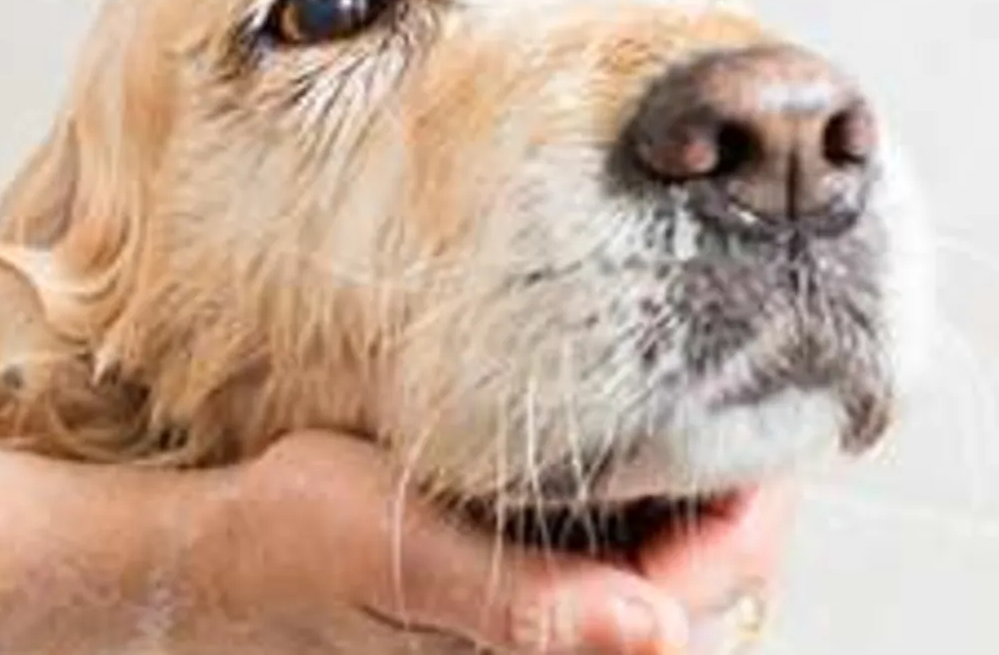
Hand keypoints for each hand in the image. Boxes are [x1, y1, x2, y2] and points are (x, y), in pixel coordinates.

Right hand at [172, 432, 776, 654]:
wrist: (227, 550)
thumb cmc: (298, 546)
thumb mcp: (402, 550)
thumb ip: (526, 601)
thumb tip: (655, 632)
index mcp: (548, 646)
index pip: (717, 576)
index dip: (757, 489)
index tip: (771, 395)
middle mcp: (565, 640)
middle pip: (715, 568)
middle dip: (733, 477)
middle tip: (744, 370)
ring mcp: (553, 614)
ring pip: (676, 551)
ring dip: (690, 477)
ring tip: (691, 387)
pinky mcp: (531, 583)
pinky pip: (627, 540)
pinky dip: (642, 481)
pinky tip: (619, 427)